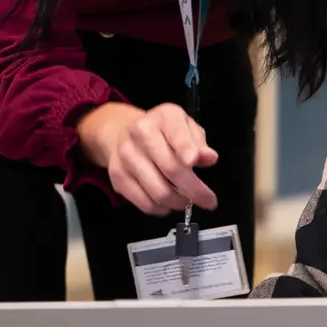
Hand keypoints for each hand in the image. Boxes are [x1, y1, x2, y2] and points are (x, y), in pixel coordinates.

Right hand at [76, 102, 218, 215]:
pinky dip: (160, 209)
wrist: (122, 132)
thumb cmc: (162, 130)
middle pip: (170, 167)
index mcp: (163, 117)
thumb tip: (209, 158)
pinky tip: (169, 204)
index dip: (185, 147)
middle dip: (194, 189)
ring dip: (178, 202)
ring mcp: (126, 156)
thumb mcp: (185, 125)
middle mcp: (140, 134)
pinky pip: (143, 202)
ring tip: (187, 201)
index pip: (176, 133)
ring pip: (157, 190)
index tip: (194, 161)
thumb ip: (198, 141)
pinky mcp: (117, 177)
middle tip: (209, 201)